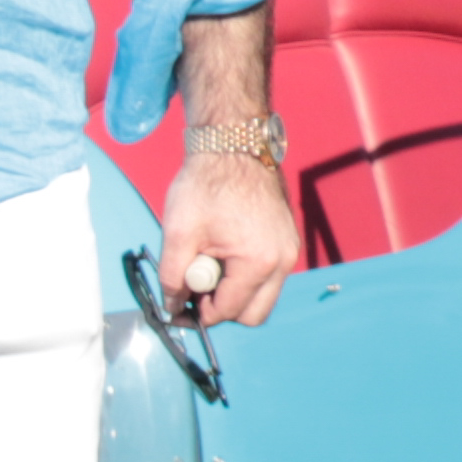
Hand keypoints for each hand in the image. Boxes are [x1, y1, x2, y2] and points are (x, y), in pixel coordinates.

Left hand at [157, 154, 297, 331]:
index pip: (229, 311)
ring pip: (262, 297)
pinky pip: (267, 276)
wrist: (233, 147)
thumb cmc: (207, 184)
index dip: (199, 313)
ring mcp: (289, 251)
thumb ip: (173, 275)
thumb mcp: (178, 232)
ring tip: (208, 263)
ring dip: (233, 292)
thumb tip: (172, 305)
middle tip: (195, 285)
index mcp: (259, 261)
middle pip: (253, 314)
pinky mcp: (287, 242)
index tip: (180, 302)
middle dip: (221, 308)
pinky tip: (222, 253)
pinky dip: (245, 276)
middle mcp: (283, 261)